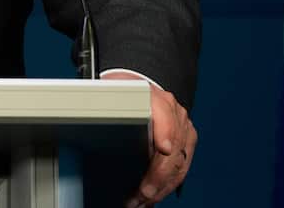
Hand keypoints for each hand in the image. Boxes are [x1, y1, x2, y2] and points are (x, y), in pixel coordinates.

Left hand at [101, 72, 195, 205]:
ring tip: (143, 201)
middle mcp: (174, 112)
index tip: (164, 148)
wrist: (138, 85)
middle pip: (173, 149)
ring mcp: (183, 126)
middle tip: (140, 195)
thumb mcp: (111, 95)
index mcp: (156, 98)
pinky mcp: (187, 139)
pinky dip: (168, 184)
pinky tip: (154, 195)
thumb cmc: (123, 92)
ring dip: (162, 187)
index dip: (166, 132)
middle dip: (157, 177)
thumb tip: (96, 122)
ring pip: (179, 163)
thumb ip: (109, 108)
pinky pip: (182, 167)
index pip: (165, 115)